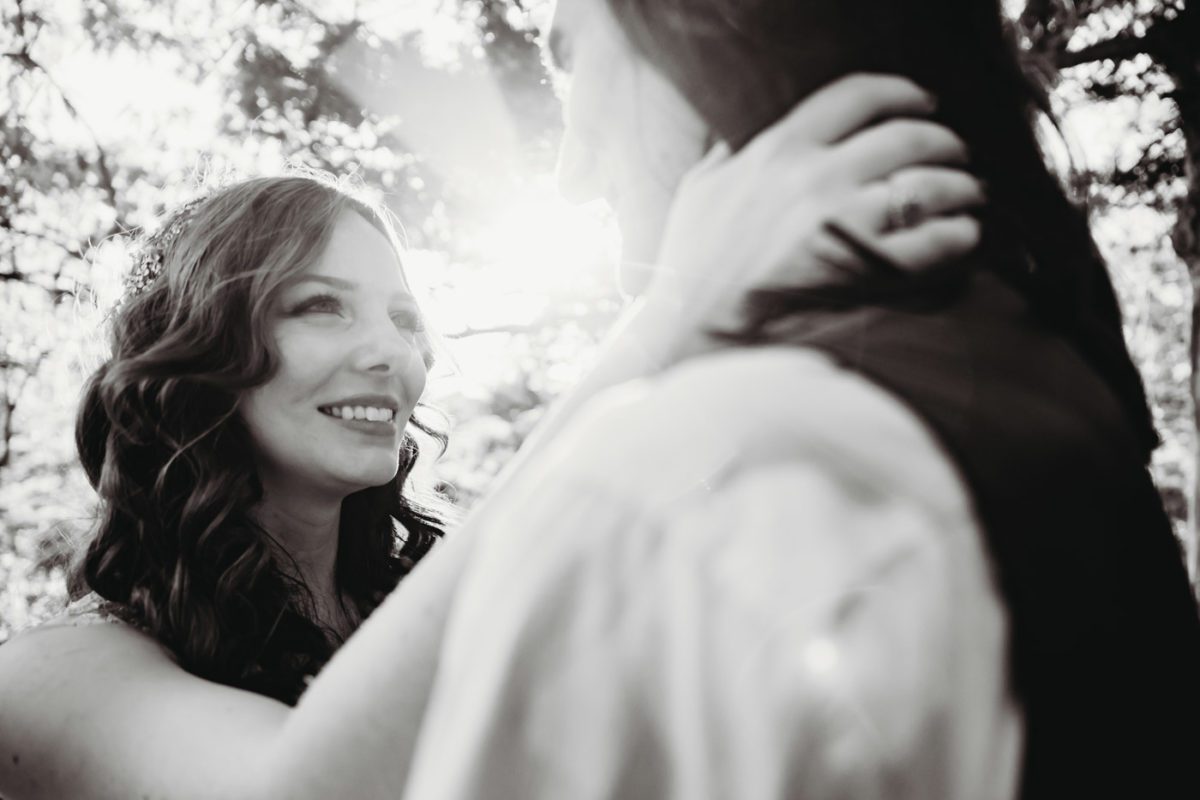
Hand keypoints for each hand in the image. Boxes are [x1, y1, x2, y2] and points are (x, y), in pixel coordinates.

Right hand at [645, 73, 984, 357]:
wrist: (696, 334)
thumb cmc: (691, 270)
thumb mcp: (696, 196)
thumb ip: (725, 160)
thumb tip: (736, 144)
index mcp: (777, 151)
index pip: (857, 96)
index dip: (902, 93)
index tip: (922, 103)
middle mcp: (815, 178)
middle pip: (907, 137)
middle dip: (944, 142)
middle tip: (956, 155)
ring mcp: (844, 225)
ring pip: (931, 186)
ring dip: (962, 187)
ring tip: (969, 195)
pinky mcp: (866, 273)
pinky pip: (937, 243)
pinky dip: (960, 236)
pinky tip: (963, 237)